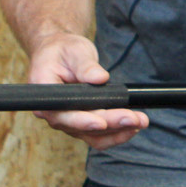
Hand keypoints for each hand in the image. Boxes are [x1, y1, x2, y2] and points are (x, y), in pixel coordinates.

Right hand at [27, 32, 147, 149]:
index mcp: (45, 96)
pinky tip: (133, 126)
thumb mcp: (74, 51)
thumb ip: (85, 65)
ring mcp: (68, 122)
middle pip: (82, 127)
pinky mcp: (81, 124)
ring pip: (93, 136)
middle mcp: (54, 114)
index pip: (63, 114)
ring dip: (118, 131)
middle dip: (111, 124)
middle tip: (135, 118)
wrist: (60, 52)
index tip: (103, 122)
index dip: (83, 121)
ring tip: (140, 121)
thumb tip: (100, 78)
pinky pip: (98, 135)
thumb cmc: (62, 50)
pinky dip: (116, 132)